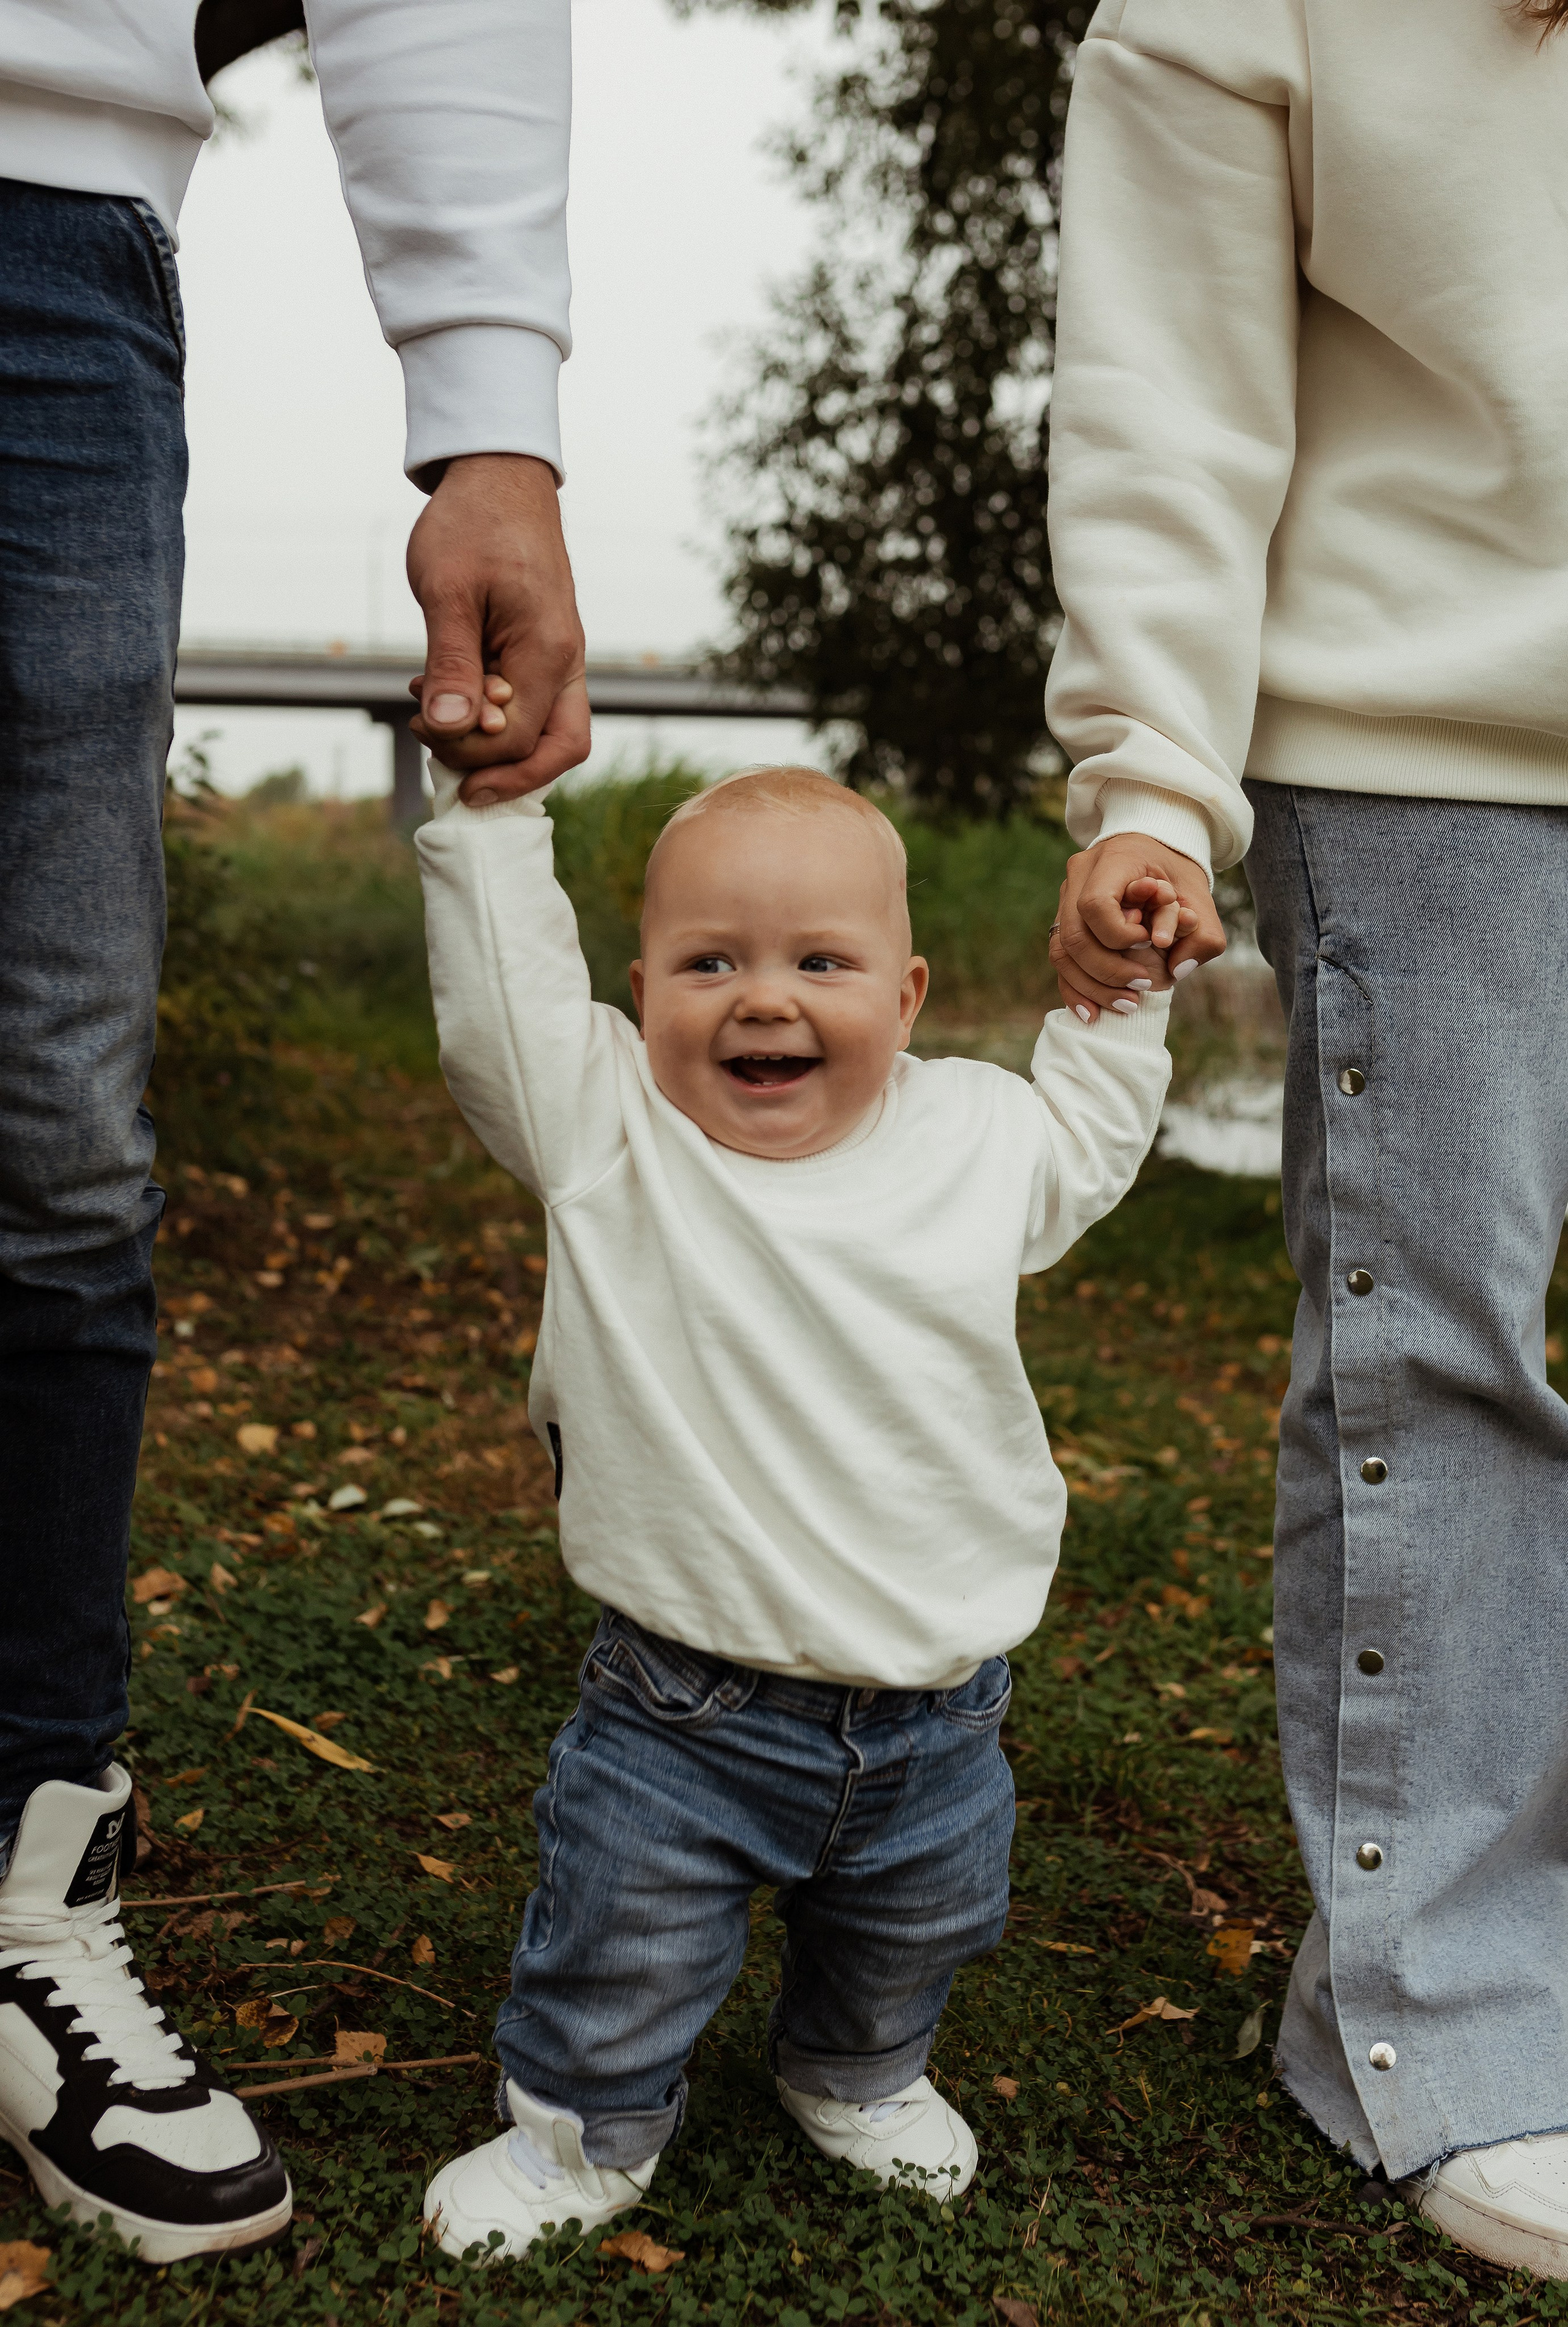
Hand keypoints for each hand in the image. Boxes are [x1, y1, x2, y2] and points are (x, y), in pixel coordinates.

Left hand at [406, 453, 589, 803]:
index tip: (420, 725)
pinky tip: (451, 695)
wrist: (500, 476)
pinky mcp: (547, 652)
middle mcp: (566, 662)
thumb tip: (448, 730)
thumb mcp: (446, 590)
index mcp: (547, 651)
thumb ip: (451, 664)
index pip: (516, 739)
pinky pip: (536, 708)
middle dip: (497, 770)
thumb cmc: (471, 524)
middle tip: (438, 752)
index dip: (467, 751)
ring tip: (439, 724)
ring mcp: (562, 658)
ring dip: (496, 748)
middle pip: (556, 752)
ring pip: (551, 735)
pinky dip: (496, 719)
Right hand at [1051, 833, 1225, 1025]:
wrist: (1157, 851)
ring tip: (1128, 1004)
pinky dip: (1075, 989)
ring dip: (1093, 986)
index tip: (1152, 941)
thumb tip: (1178, 970)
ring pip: (1061, 952)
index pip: (1095, 905)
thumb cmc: (1177, 876)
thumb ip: (1202, 932)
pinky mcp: (1063, 920)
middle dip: (1108, 970)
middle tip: (1143, 985)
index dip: (1119, 935)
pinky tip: (1093, 1013)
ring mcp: (1065, 897)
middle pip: (1074, 935)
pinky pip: (1059, 960)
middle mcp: (1079, 876)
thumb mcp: (1199, 897)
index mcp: (1112, 859)